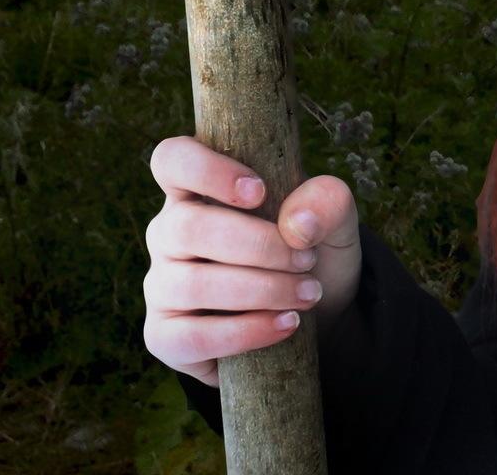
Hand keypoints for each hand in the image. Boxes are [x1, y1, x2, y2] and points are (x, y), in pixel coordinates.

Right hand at [142, 135, 363, 388]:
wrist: (315, 315)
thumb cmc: (310, 251)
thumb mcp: (334, 221)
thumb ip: (327, 203)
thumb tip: (297, 224)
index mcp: (198, 191)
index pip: (173, 160)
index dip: (206, 169)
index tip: (259, 191)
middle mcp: (169, 234)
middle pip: (186, 227)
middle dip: (259, 245)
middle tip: (307, 260)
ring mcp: (162, 286)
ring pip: (191, 284)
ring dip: (261, 290)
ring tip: (308, 294)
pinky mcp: (165, 336)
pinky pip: (191, 336)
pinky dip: (246, 332)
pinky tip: (286, 324)